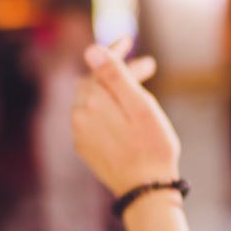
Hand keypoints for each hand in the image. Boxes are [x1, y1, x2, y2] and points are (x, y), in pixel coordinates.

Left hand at [71, 36, 180, 197]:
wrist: (146, 191)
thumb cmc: (151, 146)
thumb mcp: (140, 106)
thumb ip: (114, 77)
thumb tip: (91, 50)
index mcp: (92, 102)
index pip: (99, 66)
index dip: (114, 51)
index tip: (129, 40)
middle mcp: (79, 116)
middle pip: (96, 82)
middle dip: (119, 70)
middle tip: (148, 68)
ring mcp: (80, 134)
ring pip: (94, 100)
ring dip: (114, 90)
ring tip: (140, 88)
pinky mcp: (85, 148)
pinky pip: (93, 118)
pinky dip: (108, 108)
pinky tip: (125, 112)